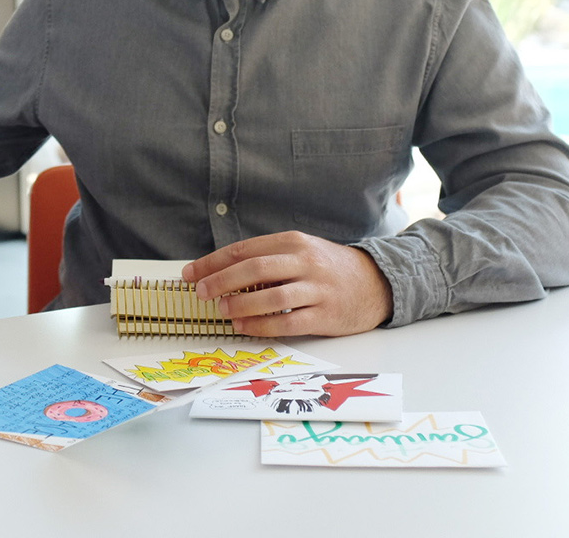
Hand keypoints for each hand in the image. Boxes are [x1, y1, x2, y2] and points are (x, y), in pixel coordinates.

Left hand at [182, 231, 393, 337]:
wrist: (377, 282)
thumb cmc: (328, 268)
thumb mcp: (300, 251)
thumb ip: (267, 258)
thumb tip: (220, 273)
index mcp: (293, 241)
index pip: (244, 250)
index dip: (213, 262)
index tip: (191, 274)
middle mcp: (304, 261)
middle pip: (255, 269)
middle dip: (221, 281)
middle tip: (200, 292)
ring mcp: (317, 289)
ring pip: (271, 296)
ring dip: (241, 305)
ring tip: (221, 311)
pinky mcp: (327, 315)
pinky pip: (288, 322)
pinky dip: (262, 325)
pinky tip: (245, 327)